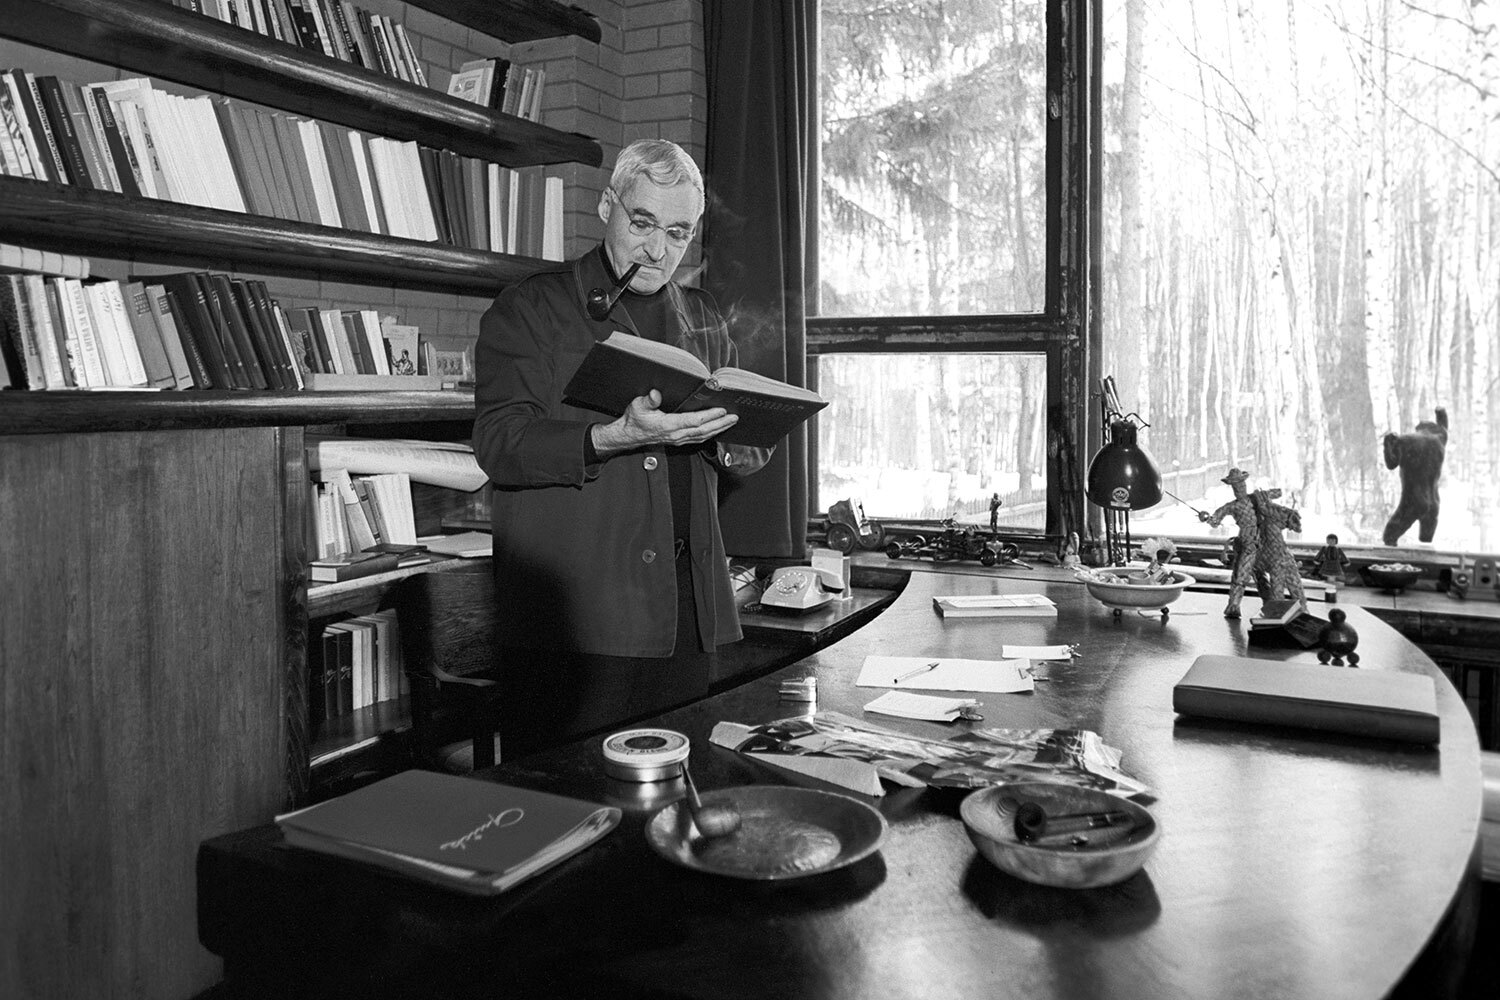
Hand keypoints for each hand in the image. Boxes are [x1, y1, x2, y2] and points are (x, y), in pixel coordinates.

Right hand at [591, 390, 737, 456]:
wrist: (628, 435)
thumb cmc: (634, 419)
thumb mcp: (637, 406)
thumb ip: (648, 400)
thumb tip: (655, 394)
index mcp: (668, 426)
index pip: (694, 422)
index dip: (710, 416)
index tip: (722, 410)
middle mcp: (676, 435)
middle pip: (704, 431)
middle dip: (721, 424)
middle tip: (734, 417)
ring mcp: (678, 440)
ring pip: (703, 436)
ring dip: (718, 429)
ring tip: (731, 422)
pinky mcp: (678, 440)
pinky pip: (698, 439)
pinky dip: (710, 434)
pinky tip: (717, 429)